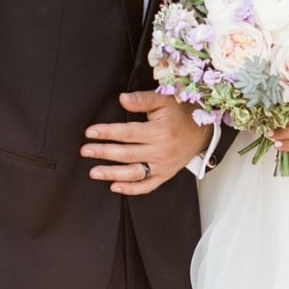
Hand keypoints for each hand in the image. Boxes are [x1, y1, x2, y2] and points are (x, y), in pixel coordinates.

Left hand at [81, 91, 211, 194]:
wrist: (203, 132)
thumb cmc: (182, 114)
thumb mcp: (165, 100)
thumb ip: (143, 99)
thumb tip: (122, 99)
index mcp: (159, 132)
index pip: (128, 133)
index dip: (108, 133)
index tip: (90, 132)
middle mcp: (161, 151)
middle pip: (127, 154)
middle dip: (104, 152)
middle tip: (85, 151)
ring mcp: (163, 166)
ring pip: (134, 173)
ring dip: (112, 174)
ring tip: (94, 172)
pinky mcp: (166, 175)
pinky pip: (147, 186)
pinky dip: (131, 189)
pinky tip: (114, 187)